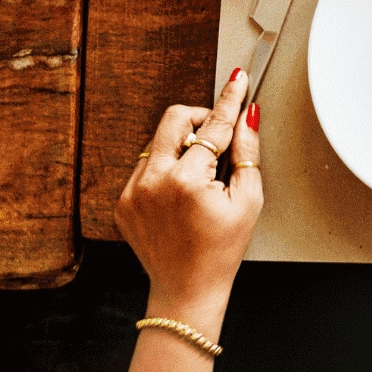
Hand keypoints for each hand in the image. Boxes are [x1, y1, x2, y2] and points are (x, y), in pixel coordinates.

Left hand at [117, 67, 262, 326]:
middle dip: (200, 118)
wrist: (186, 290)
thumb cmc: (221, 252)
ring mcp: (133, 190)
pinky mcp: (123, 200)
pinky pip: (146, 165)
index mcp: (187, 181)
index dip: (230, 100)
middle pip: (175, 117)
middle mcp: (153, 180)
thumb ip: (247, 153)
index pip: (214, 126)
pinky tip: (181, 195)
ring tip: (200, 178)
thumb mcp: (248, 201)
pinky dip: (166, 168)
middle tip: (218, 135)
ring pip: (159, 140)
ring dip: (182, 146)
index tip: (238, 80)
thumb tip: (248, 117)